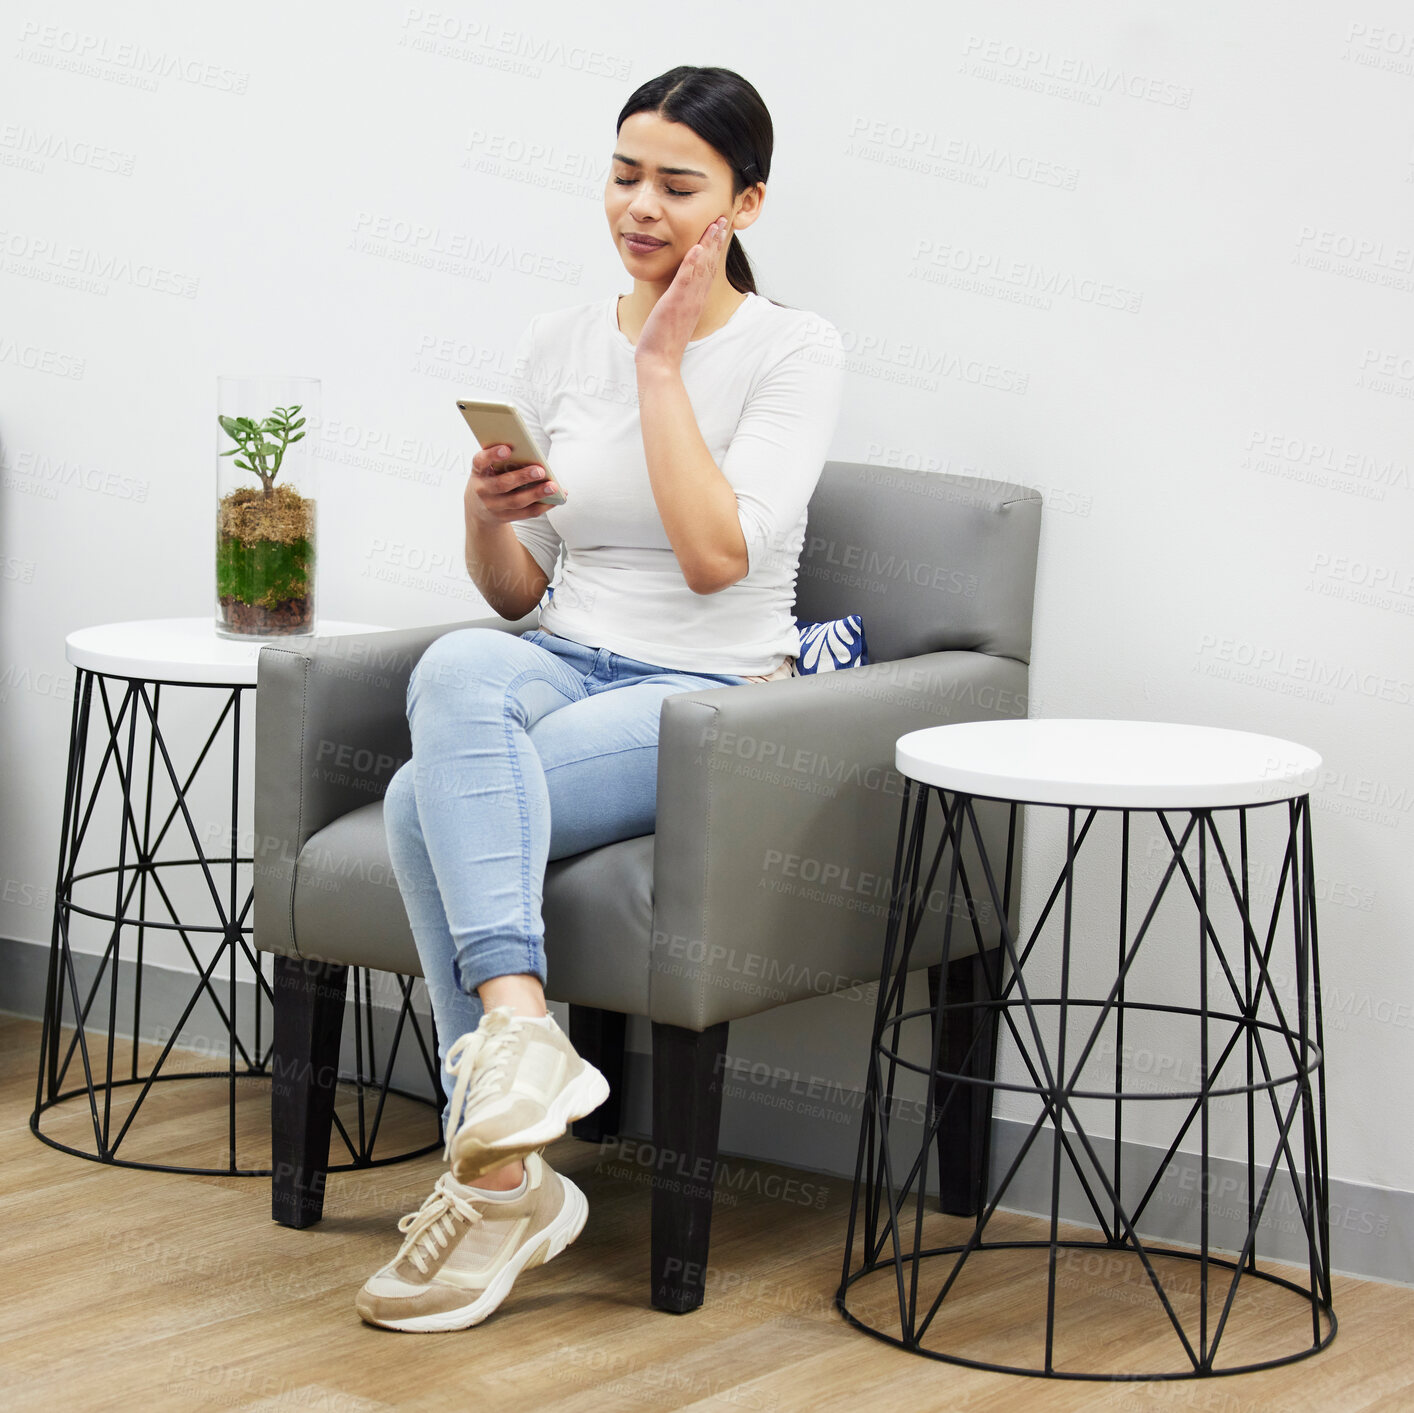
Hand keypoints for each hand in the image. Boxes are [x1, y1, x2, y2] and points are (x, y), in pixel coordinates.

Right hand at [464, 443, 563, 525]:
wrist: (477, 507)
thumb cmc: (489, 478)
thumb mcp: (488, 467)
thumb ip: (502, 459)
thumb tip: (531, 454)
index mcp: (478, 472)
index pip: (480, 462)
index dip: (492, 455)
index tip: (507, 449)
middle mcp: (482, 490)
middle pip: (503, 484)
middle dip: (523, 477)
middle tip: (540, 470)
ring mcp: (493, 507)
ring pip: (517, 502)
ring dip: (537, 494)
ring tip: (553, 486)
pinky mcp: (505, 518)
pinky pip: (527, 513)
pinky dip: (543, 506)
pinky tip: (555, 499)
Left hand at [633, 215, 730, 369]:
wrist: (660, 360)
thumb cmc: (664, 339)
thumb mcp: (676, 314)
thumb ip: (681, 299)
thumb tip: (681, 289)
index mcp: (696, 298)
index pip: (708, 268)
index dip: (715, 247)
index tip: (719, 228)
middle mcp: (696, 297)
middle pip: (710, 263)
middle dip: (716, 239)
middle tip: (723, 217)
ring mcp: (687, 300)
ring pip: (702, 268)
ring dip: (709, 245)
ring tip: (715, 224)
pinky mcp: (675, 303)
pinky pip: (686, 281)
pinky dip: (692, 264)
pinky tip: (697, 248)